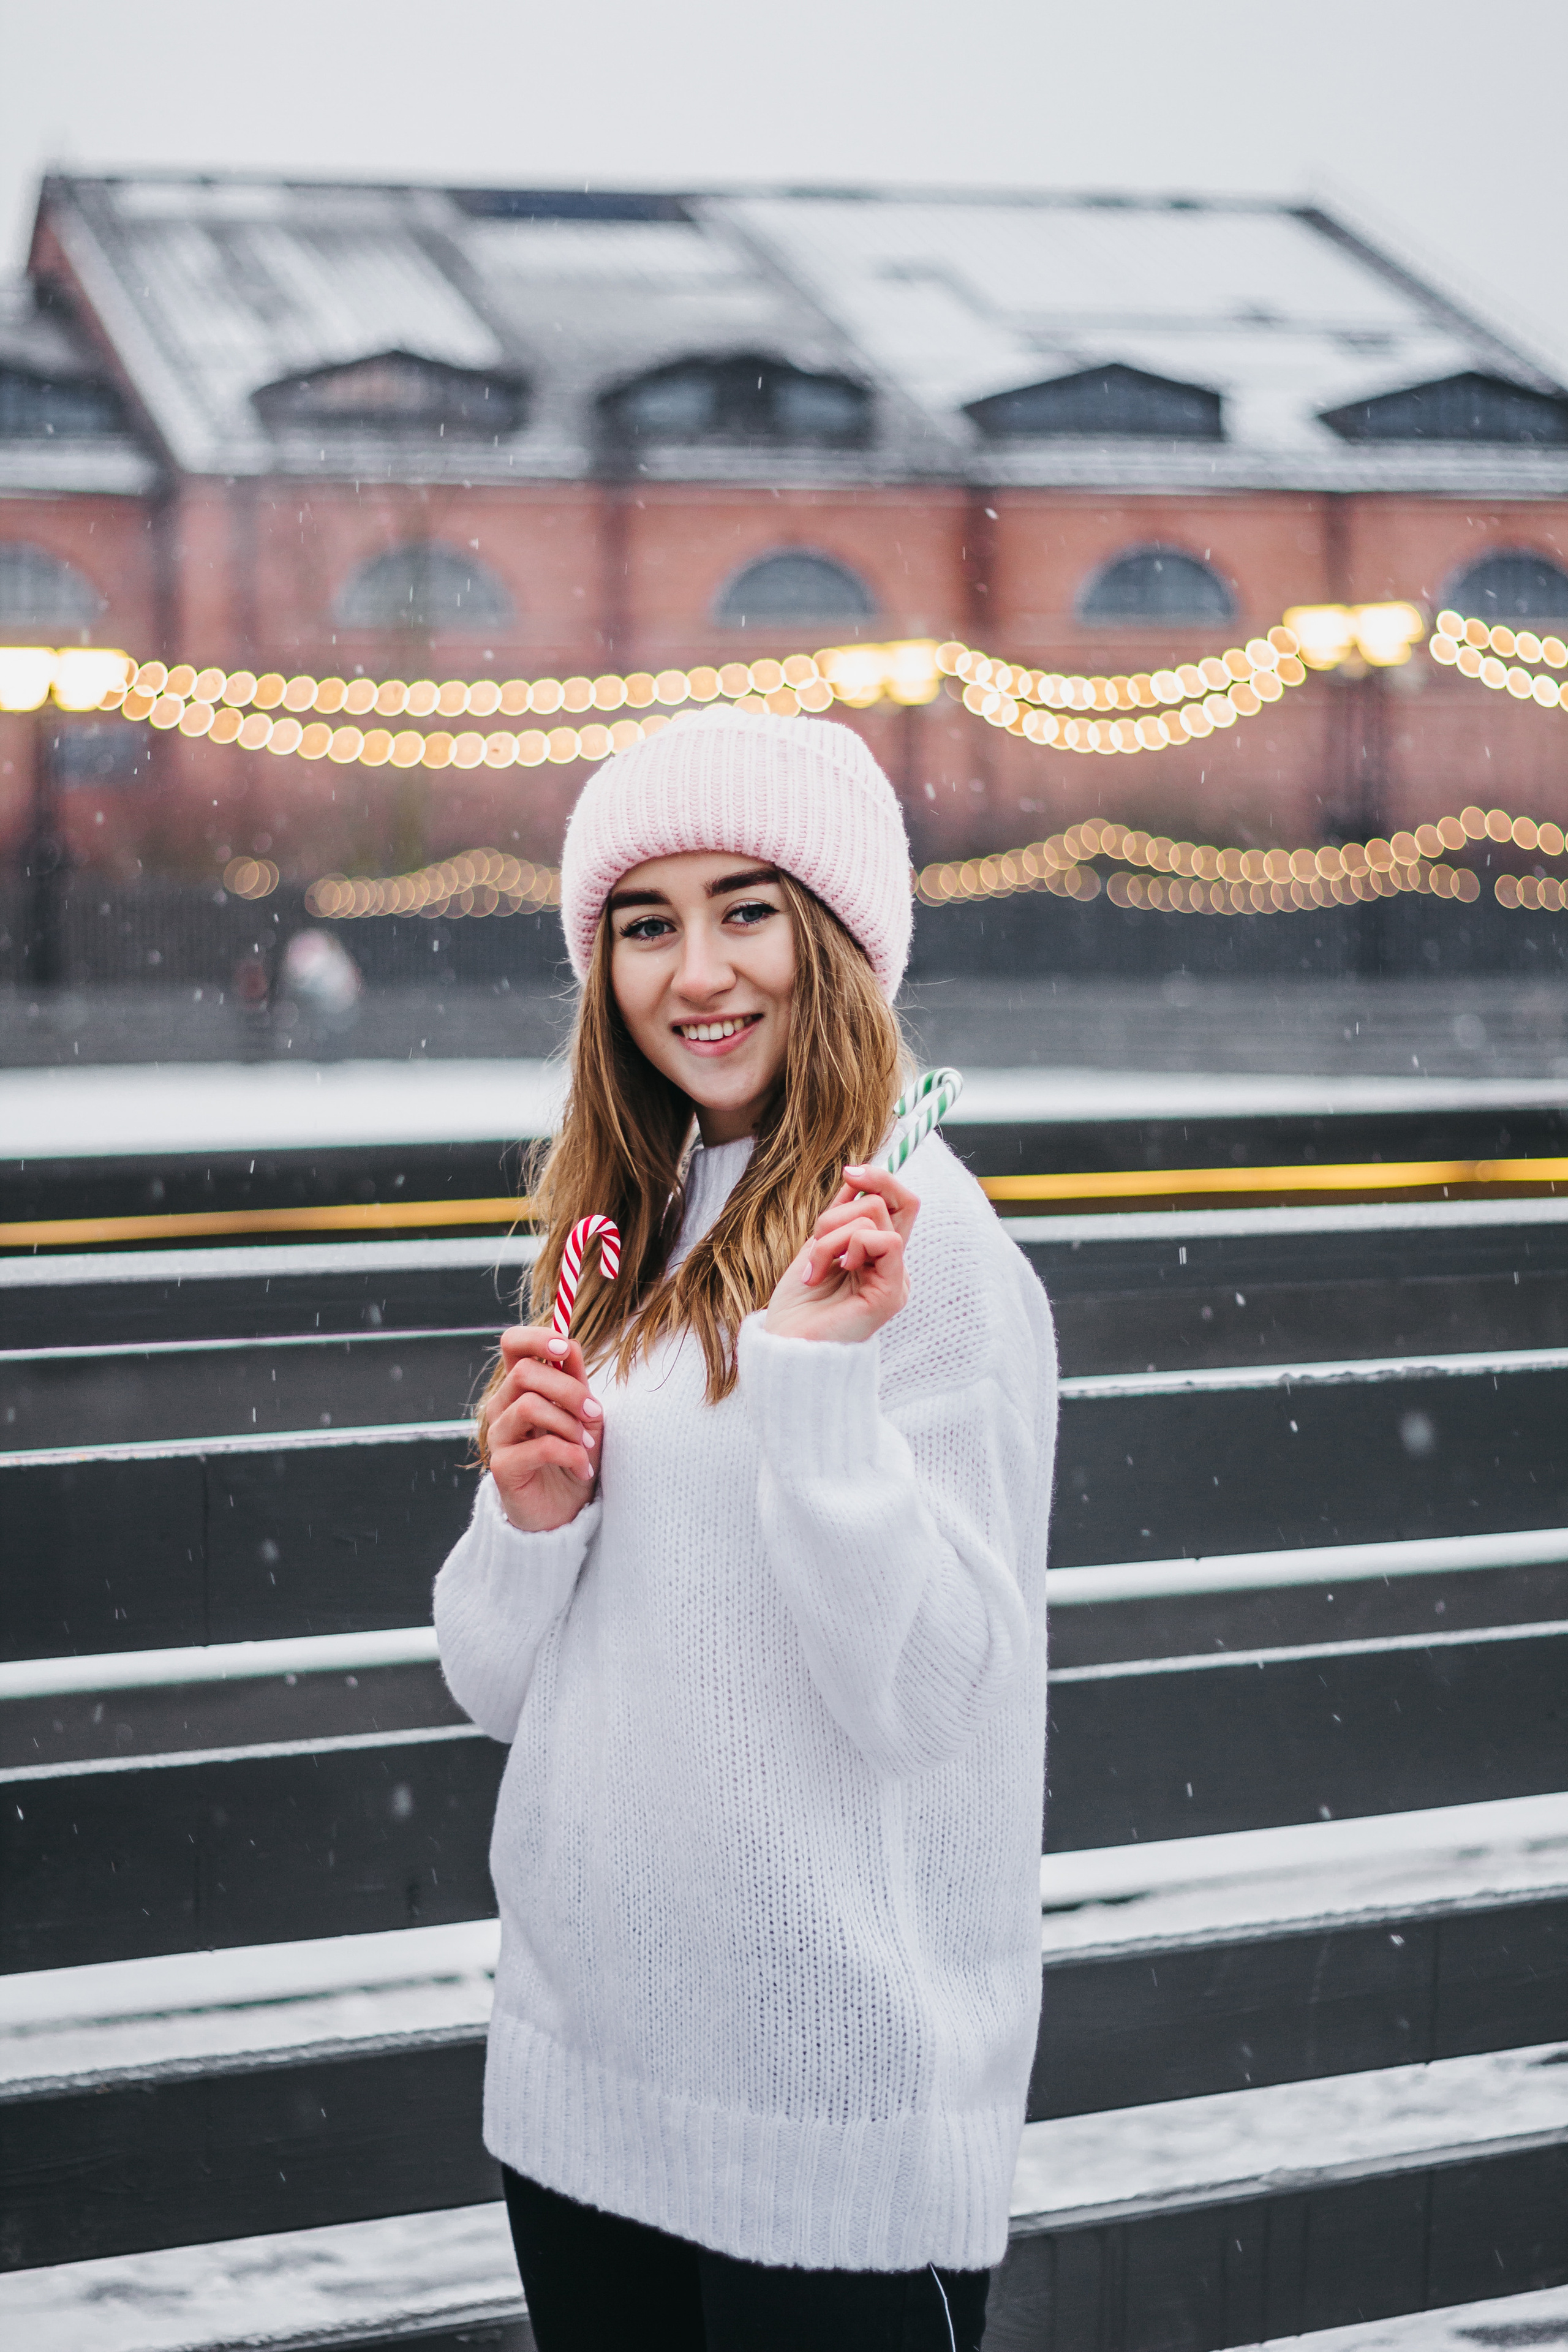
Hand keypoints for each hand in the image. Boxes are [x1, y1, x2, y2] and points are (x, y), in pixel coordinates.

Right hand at [482, 1328, 601, 1531]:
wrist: (565, 1511)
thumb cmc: (574, 1456)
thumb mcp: (583, 1415)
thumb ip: (575, 1381)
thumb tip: (569, 1345)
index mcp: (520, 1387)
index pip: (512, 1345)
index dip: (536, 1338)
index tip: (565, 1350)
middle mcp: (502, 1407)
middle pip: (524, 1372)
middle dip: (569, 1390)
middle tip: (594, 1413)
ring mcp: (498, 1436)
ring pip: (529, 1406)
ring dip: (569, 1424)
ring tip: (587, 1446)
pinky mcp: (502, 1467)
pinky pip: (540, 1446)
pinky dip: (571, 1454)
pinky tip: (583, 1468)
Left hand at [764, 1164, 918, 1346]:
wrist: (786, 1348)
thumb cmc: (798, 1306)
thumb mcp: (817, 1247)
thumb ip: (840, 1217)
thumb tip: (857, 1175)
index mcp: (879, 1257)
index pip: (898, 1202)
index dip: (879, 1177)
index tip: (849, 1170)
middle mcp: (894, 1266)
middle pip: (899, 1200)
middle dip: (844, 1208)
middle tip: (816, 1238)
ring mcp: (897, 1280)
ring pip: (874, 1218)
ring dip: (831, 1235)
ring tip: (814, 1269)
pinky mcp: (893, 1293)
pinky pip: (885, 1241)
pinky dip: (847, 1246)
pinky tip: (829, 1273)